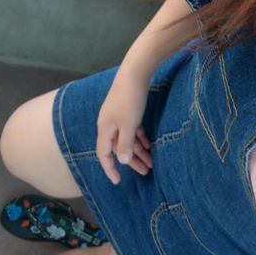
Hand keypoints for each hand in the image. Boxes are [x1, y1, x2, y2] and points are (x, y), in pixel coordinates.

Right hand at [96, 64, 152, 184]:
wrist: (135, 73)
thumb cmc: (129, 100)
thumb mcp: (128, 125)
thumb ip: (124, 144)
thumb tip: (121, 161)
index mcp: (105, 129)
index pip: (103, 154)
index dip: (109, 168)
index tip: (118, 181)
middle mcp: (109, 124)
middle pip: (118, 148)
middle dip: (132, 161)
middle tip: (146, 172)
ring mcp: (119, 117)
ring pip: (128, 139)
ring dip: (139, 151)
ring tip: (152, 162)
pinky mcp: (129, 110)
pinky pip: (133, 130)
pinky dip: (141, 138)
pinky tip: (150, 145)